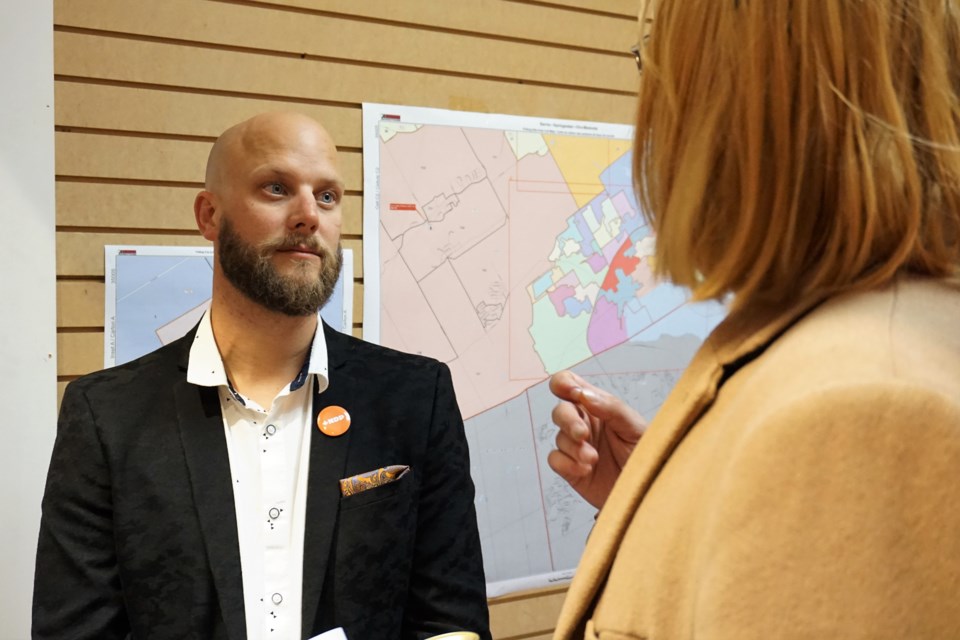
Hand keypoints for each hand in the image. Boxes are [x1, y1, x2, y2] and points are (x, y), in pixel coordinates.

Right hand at [547, 370, 646, 508]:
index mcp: (599, 407)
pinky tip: (586, 469)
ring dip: (574, 448)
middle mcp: (585, 424)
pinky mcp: (571, 469)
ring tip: (594, 459)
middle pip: (560, 411)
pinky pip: (555, 460)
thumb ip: (611, 407)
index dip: (564, 383)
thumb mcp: (636, 427)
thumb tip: (583, 394)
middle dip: (568, 420)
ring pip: (559, 437)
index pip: (572, 385)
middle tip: (583, 434)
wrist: (649, 491)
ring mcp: (577, 447)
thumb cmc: (648, 456)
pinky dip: (567, 464)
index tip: (569, 390)